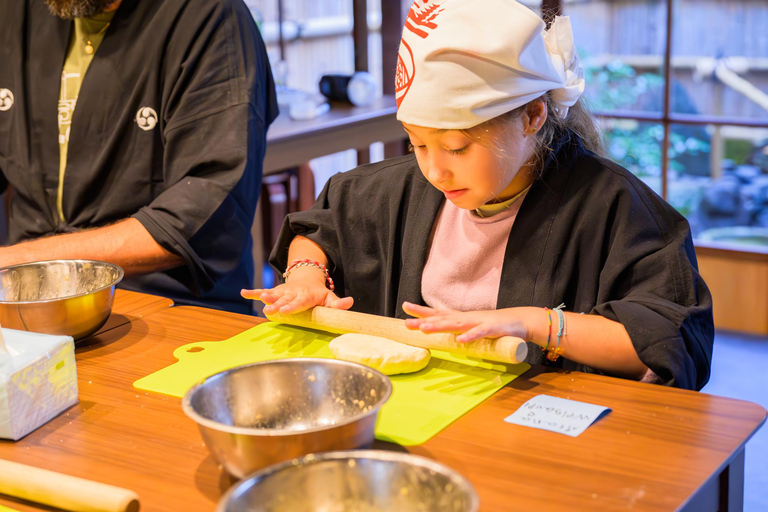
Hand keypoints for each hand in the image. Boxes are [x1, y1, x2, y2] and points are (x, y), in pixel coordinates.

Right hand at [241, 269, 352, 314]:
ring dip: (266, 296)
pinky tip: (243, 293)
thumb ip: (338, 304)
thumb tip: (350, 302)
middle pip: (284, 300)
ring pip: (273, 295)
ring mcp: (283, 291)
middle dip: (276, 304)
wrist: (307, 280)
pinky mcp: (275, 291)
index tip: (284, 311)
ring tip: (259, 298)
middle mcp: (293, 293)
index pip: (299, 302)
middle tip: (269, 309)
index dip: (291, 306)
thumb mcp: (329, 298)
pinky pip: (263, 291)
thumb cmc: (319, 294)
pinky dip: (253, 292)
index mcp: (306, 296)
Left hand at [402, 302, 532, 342]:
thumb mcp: (471, 323)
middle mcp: (467, 318)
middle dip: (423, 321)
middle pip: (442, 319)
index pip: (438, 313)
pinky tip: (460, 340)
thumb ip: (456, 321)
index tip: (404, 306)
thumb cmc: (493, 323)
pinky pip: (480, 333)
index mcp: (461, 318)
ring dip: (440, 326)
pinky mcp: (493, 329)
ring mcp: (479, 322)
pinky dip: (470, 336)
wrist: (519, 321)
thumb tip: (441, 316)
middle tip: (406, 323)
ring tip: (424, 329)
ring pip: (456, 324)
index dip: (421, 311)